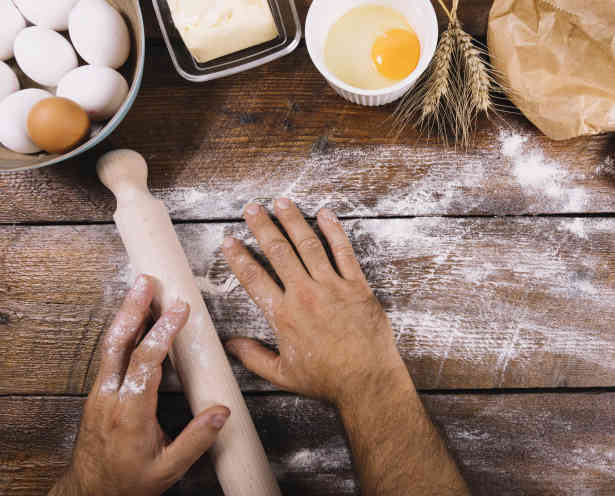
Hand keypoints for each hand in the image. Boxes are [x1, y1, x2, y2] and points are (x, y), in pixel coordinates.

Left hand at [50, 275, 229, 495]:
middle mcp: (109, 398)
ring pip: (110, 346)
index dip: (163, 333)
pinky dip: (123, 331)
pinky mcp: (98, 393)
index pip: (146, 363)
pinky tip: (133, 319)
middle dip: (133, 310)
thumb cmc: (128, 482)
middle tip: (146, 282)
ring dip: (125, 315)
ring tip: (140, 289)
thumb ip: (197, 440)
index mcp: (129, 414)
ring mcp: (100, 394)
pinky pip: (110, 355)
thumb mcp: (169, 469)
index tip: (179, 310)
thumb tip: (222, 411)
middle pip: (118, 344)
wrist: (90, 493)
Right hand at [221, 199, 407, 405]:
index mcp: (284, 315)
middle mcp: (305, 294)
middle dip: (263, 227)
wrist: (367, 379)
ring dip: (293, 221)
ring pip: (308, 245)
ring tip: (281, 202)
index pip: (254, 278)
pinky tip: (325, 214)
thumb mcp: (282, 374)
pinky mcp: (356, 285)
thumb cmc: (326, 379)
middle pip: (278, 252)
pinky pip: (343, 252)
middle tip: (252, 208)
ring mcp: (332, 287)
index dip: (239, 257)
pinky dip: (334, 231)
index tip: (229, 241)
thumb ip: (253, 357)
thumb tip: (229, 344)